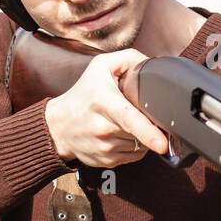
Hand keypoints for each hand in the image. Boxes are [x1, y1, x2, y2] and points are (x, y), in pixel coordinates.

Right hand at [43, 49, 168, 167]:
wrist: (58, 125)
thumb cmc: (83, 94)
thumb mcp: (101, 66)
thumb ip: (129, 58)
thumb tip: (152, 65)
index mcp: (104, 102)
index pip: (129, 120)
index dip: (149, 133)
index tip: (163, 144)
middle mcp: (103, 128)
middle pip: (141, 131)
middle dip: (146, 122)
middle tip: (131, 110)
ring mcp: (105, 148)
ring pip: (140, 145)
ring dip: (140, 135)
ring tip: (121, 122)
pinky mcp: (107, 161)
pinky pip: (134, 155)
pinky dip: (134, 146)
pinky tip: (120, 135)